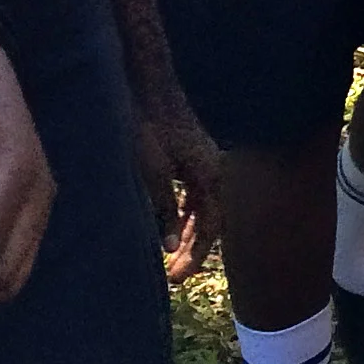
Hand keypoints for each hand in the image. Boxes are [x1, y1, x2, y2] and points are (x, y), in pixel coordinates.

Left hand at [129, 92, 221, 284]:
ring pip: (205, 208)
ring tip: (174, 258)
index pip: (210, 228)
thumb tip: (172, 248)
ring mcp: (205, 161)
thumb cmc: (150, 126)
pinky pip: (197, 194)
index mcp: (210, 176)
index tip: (175, 279)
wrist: (149, 85)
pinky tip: (175, 225)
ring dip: (191, 234)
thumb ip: (165, 210)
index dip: (194, 256)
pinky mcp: (192, 155)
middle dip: (193, 250)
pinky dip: (188, 215)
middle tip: (173, 277)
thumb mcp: (154, 173)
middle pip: (211, 220)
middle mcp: (215, 170)